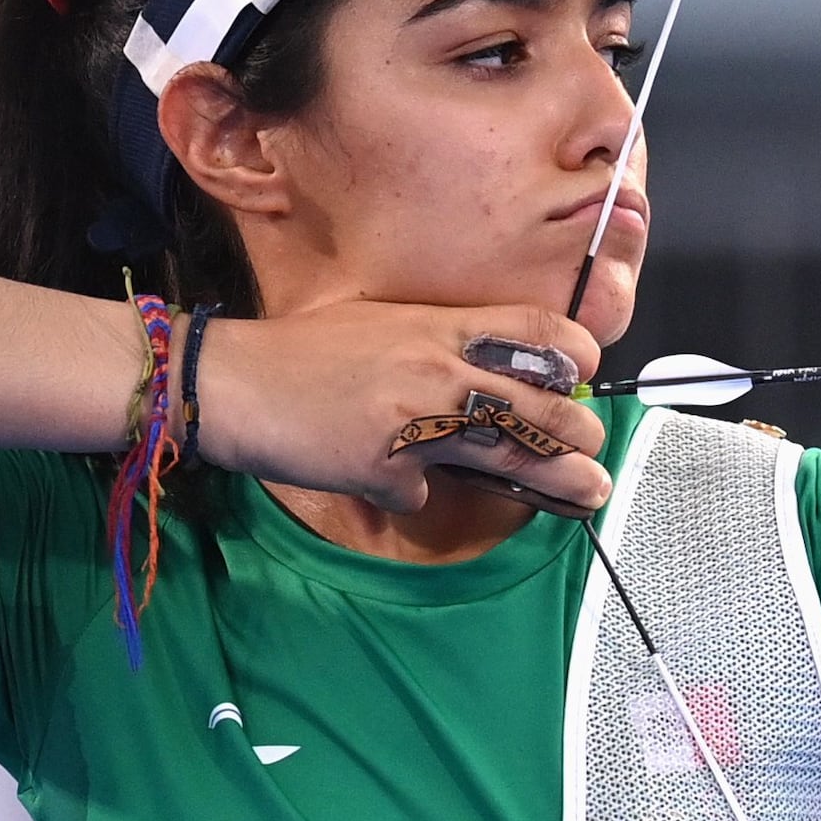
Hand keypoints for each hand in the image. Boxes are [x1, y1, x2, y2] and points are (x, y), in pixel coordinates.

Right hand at [194, 298, 611, 517]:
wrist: (229, 381)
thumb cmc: (302, 352)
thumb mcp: (380, 324)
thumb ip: (436, 346)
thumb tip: (481, 381)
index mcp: (437, 325)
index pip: (534, 331)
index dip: (574, 353)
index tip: (585, 374)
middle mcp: (436, 367)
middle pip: (540, 400)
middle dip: (580, 427)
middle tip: (592, 443)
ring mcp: (414, 418)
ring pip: (512, 450)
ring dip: (559, 475)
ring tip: (588, 488)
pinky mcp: (385, 465)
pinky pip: (422, 492)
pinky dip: (414, 496)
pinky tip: (400, 489)